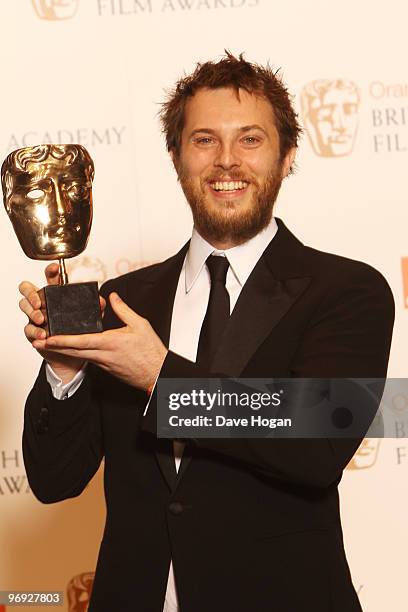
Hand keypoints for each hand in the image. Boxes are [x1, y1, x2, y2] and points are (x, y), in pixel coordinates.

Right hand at [19, 263, 106, 383]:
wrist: (71, 354)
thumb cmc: (78, 331)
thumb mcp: (89, 318)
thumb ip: (95, 308)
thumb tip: (102, 301)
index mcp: (56, 295)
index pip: (50, 278)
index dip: (50, 271)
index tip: (55, 268)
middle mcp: (43, 302)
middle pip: (27, 288)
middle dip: (31, 293)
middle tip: (39, 302)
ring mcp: (35, 316)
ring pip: (24, 306)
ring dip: (32, 312)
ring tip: (42, 319)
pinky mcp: (32, 331)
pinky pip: (27, 328)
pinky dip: (34, 331)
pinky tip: (42, 334)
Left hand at [32, 292, 167, 391]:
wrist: (157, 374)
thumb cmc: (150, 351)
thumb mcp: (140, 325)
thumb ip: (124, 310)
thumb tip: (112, 297)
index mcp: (110, 343)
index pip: (81, 341)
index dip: (62, 340)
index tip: (48, 337)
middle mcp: (103, 355)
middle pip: (73, 351)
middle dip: (53, 346)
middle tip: (37, 341)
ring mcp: (104, 363)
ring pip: (78, 356)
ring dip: (62, 351)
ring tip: (47, 344)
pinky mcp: (106, 368)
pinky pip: (88, 359)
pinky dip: (76, 354)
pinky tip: (71, 350)